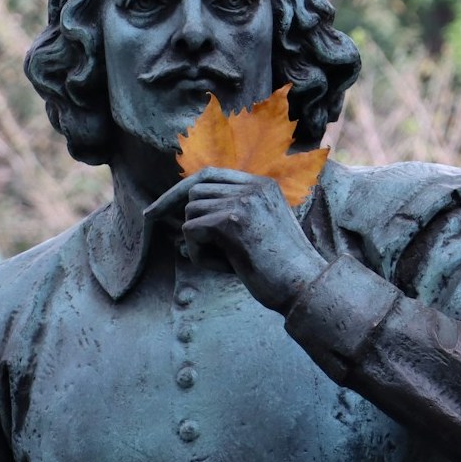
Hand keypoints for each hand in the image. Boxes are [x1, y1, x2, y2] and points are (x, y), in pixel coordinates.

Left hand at [146, 168, 327, 311]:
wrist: (306, 286)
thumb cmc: (282, 268)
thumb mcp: (260, 230)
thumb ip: (231, 215)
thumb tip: (184, 218)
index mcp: (262, 185)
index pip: (208, 175)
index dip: (179, 192)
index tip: (154, 211)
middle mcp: (253, 186)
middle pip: (194, 193)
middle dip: (189, 223)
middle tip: (196, 249)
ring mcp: (243, 201)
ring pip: (191, 213)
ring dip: (200, 244)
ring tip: (228, 262)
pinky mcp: (231, 222)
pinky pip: (191, 233)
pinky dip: (201, 256)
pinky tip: (226, 268)